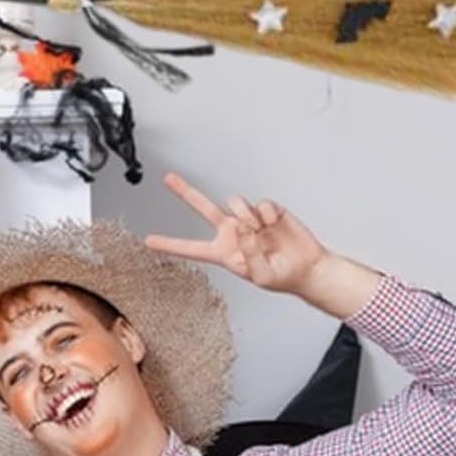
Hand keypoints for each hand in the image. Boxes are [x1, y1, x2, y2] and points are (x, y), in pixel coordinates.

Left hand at [144, 173, 326, 296]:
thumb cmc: (281, 277)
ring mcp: (248, 219)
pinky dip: (266, 215)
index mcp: (223, 252)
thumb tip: (241, 226)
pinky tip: (274, 226)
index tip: (148, 240)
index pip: (191, 248)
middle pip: (203, 208)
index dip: (170, 244)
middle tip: (167, 178)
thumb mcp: (260, 275)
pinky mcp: (266, 210)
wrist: (307, 267)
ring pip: (235, 202)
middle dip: (185, 191)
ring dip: (247, 216)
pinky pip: (259, 204)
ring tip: (261, 231)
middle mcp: (231, 232)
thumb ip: (247, 252)